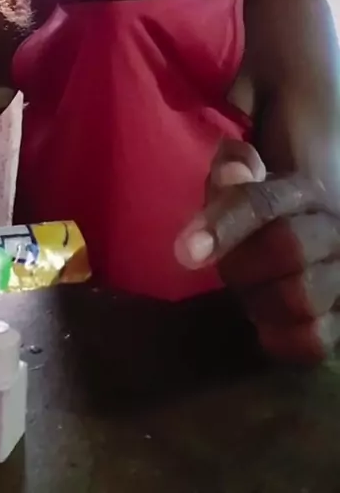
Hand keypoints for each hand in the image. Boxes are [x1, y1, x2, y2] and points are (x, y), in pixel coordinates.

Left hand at [175, 140, 339, 363]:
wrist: (308, 249)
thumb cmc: (261, 221)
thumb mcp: (241, 188)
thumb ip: (232, 171)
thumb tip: (231, 172)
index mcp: (303, 192)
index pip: (264, 202)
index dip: (224, 225)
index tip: (185, 252)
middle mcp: (333, 230)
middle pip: (288, 247)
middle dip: (241, 266)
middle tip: (227, 273)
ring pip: (302, 296)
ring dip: (260, 302)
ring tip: (250, 295)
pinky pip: (314, 339)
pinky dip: (281, 337)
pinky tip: (266, 325)